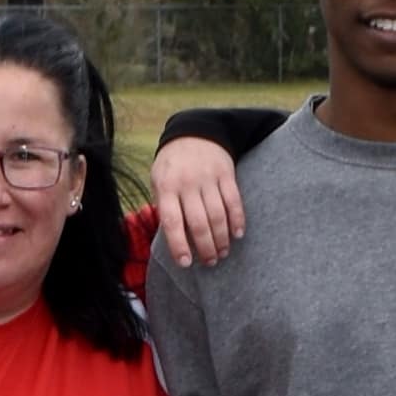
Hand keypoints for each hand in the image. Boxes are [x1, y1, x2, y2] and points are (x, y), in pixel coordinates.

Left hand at [146, 136, 248, 268]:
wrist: (193, 131)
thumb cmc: (173, 165)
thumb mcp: (158, 180)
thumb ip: (165, 207)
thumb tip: (175, 239)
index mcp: (166, 187)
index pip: (172, 221)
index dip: (179, 245)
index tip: (186, 263)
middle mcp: (187, 183)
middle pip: (199, 223)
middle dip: (205, 248)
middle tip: (210, 262)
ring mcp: (208, 178)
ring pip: (218, 216)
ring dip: (221, 239)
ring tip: (222, 253)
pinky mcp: (226, 174)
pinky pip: (234, 201)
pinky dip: (237, 220)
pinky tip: (237, 235)